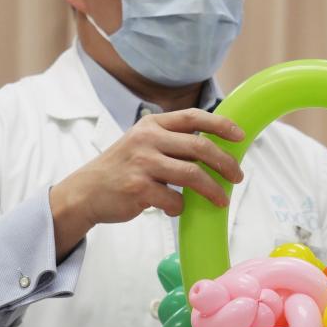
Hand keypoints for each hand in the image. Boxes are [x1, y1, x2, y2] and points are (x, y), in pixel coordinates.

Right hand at [49, 108, 244, 261]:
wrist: (86, 192)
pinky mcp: (138, 188)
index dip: (221, 125)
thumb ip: (172, 143)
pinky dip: (180, 208)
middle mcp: (147, 140)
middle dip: (225, 163)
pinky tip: (175, 209)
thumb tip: (214, 151)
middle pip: (200, 147)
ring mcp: (142, 163)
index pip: (193, 117)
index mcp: (152, 125)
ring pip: (192, 175)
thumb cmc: (122, 169)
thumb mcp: (142, 144)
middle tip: (238, 177)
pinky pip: (174, 200)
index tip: (240, 136)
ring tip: (222, 200)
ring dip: (213, 190)